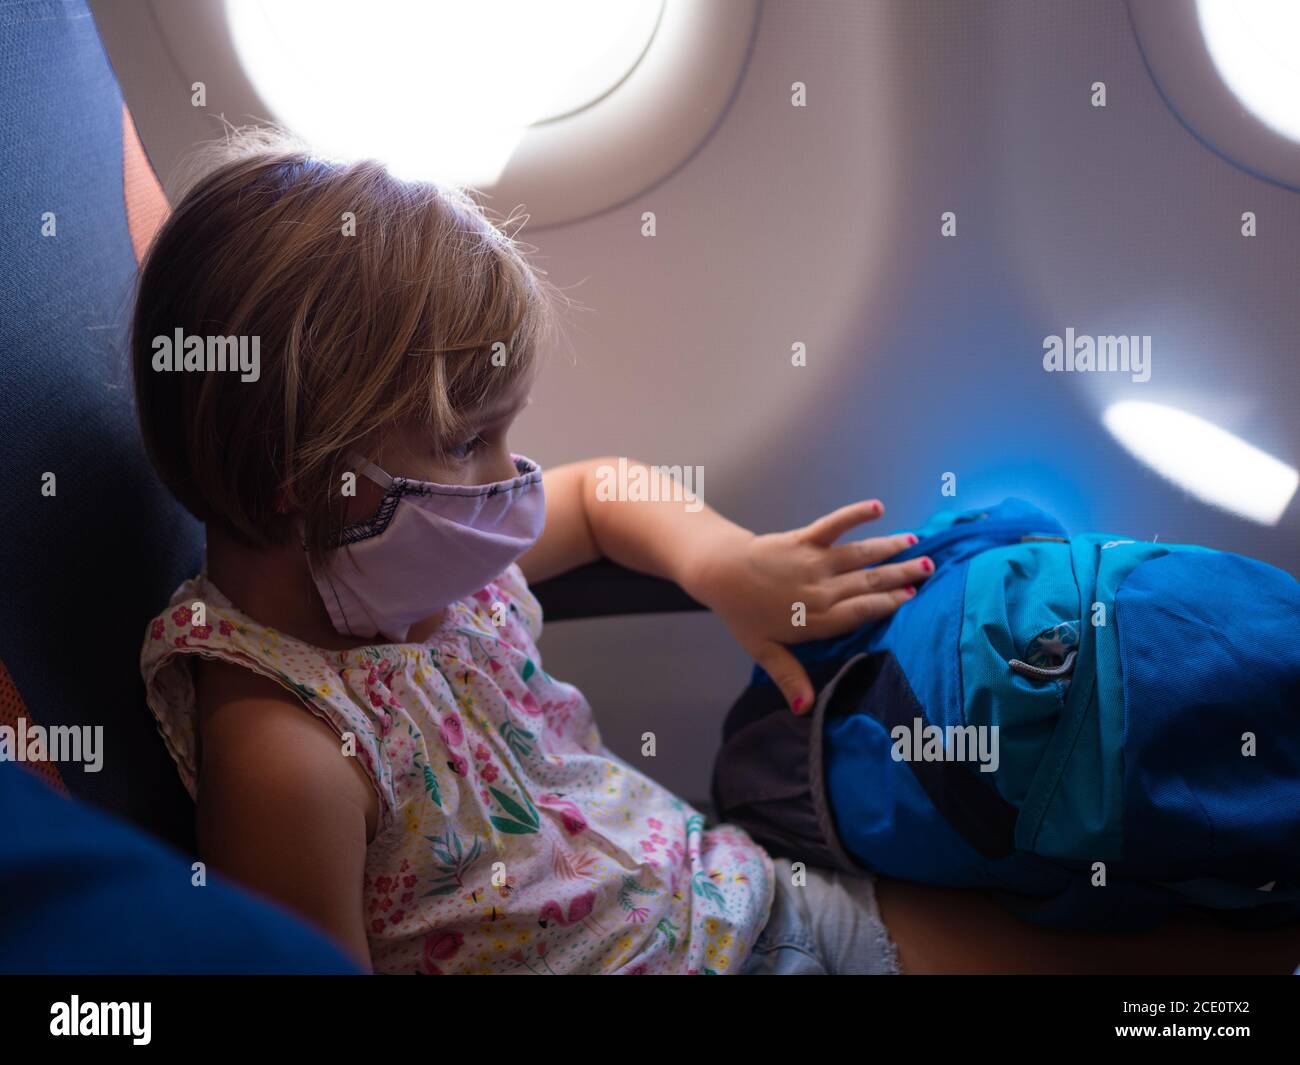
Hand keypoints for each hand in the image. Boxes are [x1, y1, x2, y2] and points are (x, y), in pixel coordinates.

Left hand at [686, 500, 932, 714]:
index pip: (863, 611)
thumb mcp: (765, 652)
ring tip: (917, 546)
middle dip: (902, 576)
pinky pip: (834, 525)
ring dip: (890, 549)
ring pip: (861, 555)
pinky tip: (877, 507)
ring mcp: (814, 561)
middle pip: (870, 582)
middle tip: (931, 570)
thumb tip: (806, 709)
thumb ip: (790, 677)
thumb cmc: (743, 614)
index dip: (891, 604)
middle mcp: (822, 590)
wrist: (718, 574)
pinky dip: (855, 514)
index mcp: (817, 619)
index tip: (916, 598)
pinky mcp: (804, 539)